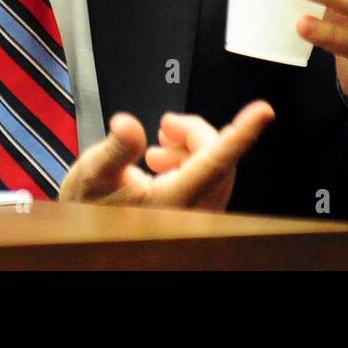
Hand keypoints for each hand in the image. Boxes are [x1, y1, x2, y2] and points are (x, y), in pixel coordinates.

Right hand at [58, 100, 274, 210]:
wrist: (84, 237)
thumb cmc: (88, 210)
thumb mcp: (93, 173)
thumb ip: (116, 148)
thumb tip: (128, 124)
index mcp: (172, 201)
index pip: (216, 161)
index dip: (242, 133)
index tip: (263, 111)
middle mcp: (191, 211)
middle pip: (218, 159)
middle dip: (196, 134)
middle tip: (166, 124)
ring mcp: (196, 215)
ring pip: (216, 169)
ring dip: (192, 147)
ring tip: (159, 145)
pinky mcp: (195, 214)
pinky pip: (209, 181)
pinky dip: (191, 162)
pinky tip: (164, 161)